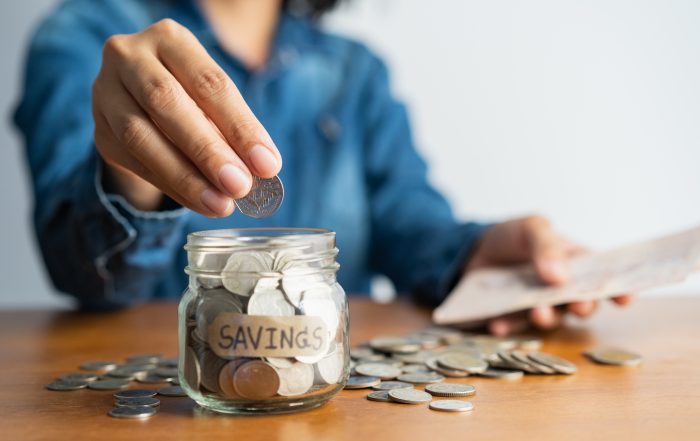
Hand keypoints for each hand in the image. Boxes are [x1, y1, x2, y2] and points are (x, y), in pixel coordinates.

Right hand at [92, 19, 281, 215]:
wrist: (141, 101)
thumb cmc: (192, 96)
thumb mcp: (215, 100)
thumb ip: (235, 128)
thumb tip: (263, 167)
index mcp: (170, 40)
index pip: (209, 83)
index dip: (240, 126)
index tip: (267, 164)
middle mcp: (129, 57)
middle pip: (167, 103)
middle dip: (208, 151)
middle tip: (240, 186)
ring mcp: (106, 93)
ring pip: (141, 136)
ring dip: (186, 176)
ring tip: (220, 204)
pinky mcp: (99, 130)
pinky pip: (134, 162)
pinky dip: (171, 186)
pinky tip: (199, 202)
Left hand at [466, 216, 632, 335]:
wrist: (469, 251)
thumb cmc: (509, 237)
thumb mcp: (529, 228)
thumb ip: (547, 245)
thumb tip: (560, 277)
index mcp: (573, 263)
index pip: (602, 276)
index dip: (618, 288)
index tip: (625, 298)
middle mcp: (560, 290)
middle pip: (581, 303)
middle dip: (583, 306)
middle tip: (577, 305)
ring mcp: (537, 306)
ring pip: (552, 319)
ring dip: (547, 318)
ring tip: (537, 311)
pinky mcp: (512, 319)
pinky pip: (513, 327)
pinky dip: (507, 326)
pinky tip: (497, 323)